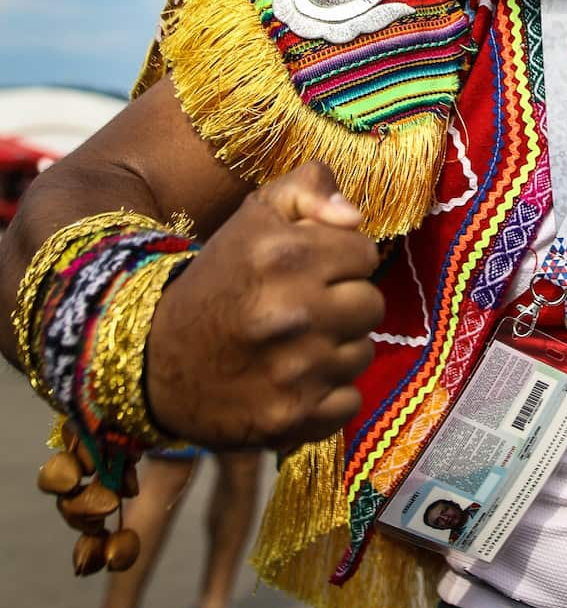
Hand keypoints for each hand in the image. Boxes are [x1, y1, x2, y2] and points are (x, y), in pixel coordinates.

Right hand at [145, 163, 383, 450]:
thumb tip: (355, 216)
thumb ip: (310, 189)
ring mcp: (294, 371)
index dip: (342, 258)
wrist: (153, 358)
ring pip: (362, 353)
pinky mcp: (291, 418)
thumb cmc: (218, 279)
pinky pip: (349, 401)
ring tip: (297, 343)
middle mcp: (293, 313)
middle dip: (345, 302)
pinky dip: (328, 394)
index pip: (365, 253)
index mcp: (285, 256)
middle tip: (308, 307)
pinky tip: (296, 381)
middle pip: (371, 304)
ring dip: (337, 348)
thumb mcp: (255, 215)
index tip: (315, 268)